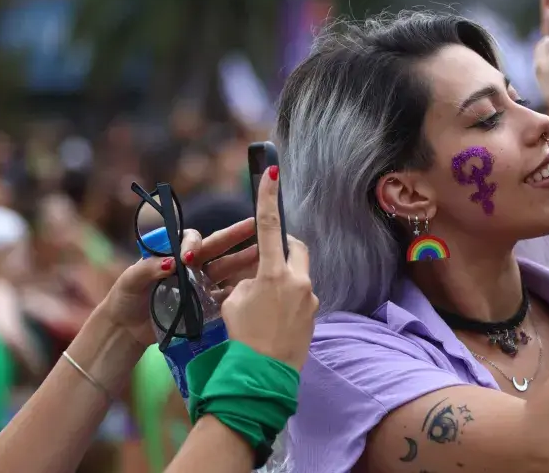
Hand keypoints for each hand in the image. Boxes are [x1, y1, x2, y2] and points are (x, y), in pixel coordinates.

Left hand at [98, 218, 257, 350]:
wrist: (126, 330)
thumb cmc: (125, 299)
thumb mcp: (129, 281)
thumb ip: (146, 269)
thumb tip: (170, 263)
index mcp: (173, 254)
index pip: (190, 240)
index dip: (193, 243)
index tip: (189, 256)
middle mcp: (191, 265)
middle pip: (217, 247)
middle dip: (236, 235)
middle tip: (255, 224)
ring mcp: (200, 285)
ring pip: (226, 269)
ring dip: (244, 261)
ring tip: (264, 253)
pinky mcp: (205, 305)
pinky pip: (225, 297)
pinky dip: (238, 293)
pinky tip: (253, 288)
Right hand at [221, 166, 316, 370]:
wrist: (264, 377)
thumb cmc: (243, 339)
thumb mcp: (233, 303)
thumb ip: (247, 282)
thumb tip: (258, 280)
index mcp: (275, 273)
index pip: (269, 226)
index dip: (268, 197)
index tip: (272, 171)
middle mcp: (299, 281)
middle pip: (294, 249)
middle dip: (281, 248)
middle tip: (262, 261)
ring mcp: (310, 299)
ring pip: (297, 275)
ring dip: (280, 280)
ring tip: (260, 305)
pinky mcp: (314, 315)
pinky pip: (300, 297)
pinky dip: (285, 301)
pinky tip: (270, 321)